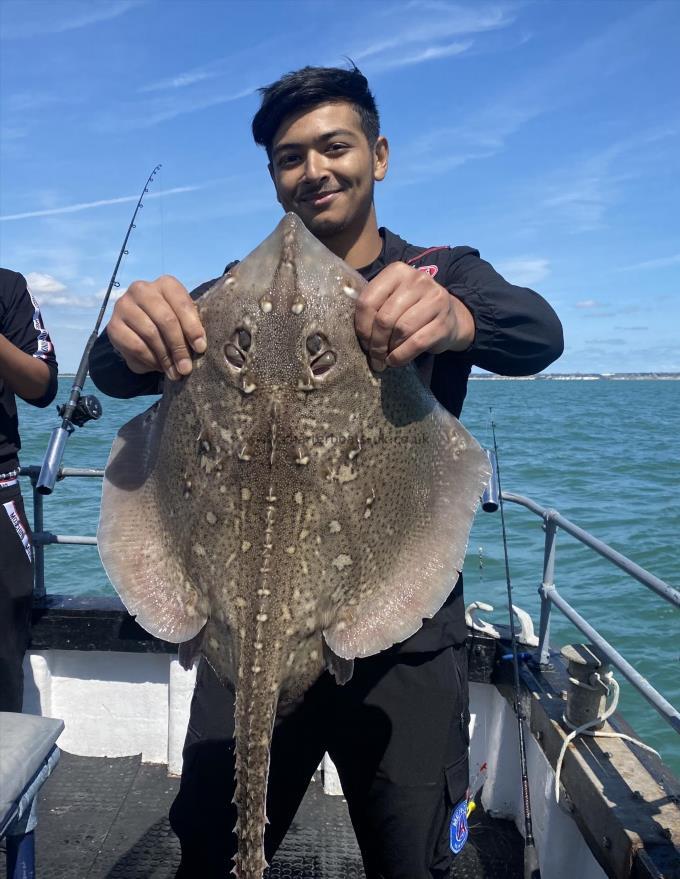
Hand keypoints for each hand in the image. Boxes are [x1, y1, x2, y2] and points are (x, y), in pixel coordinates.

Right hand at [106, 275, 206, 379]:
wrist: (139, 332)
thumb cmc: (169, 324)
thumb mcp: (183, 322)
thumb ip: (191, 328)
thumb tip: (199, 346)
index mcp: (165, 284)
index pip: (182, 303)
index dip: (193, 328)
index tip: (201, 348)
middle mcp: (142, 289)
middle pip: (166, 319)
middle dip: (179, 347)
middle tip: (186, 368)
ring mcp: (124, 306)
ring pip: (151, 334)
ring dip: (166, 357)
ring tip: (175, 372)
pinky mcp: (113, 326)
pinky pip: (136, 346)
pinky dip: (150, 360)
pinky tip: (159, 367)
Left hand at [354, 262, 474, 370]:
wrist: (450, 317)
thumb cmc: (411, 310)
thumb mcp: (391, 300)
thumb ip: (373, 307)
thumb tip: (350, 333)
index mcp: (397, 271)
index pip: (368, 301)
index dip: (361, 327)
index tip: (363, 341)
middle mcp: (417, 280)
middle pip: (384, 318)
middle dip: (375, 342)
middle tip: (373, 356)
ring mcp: (434, 299)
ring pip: (401, 330)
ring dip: (388, 350)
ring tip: (384, 358)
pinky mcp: (444, 321)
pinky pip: (416, 343)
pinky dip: (401, 356)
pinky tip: (395, 360)